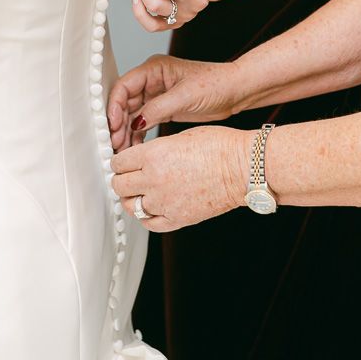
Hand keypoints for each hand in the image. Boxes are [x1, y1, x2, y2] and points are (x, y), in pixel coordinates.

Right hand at [106, 53, 242, 151]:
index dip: (114, 105)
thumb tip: (136, 123)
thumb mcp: (185, 96)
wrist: (236, 92)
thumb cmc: (215, 83)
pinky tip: (135, 147)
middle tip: (115, 142)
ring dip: (126, 131)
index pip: (125, 85)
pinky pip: (144, 122)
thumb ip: (158, 108)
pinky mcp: (164, 109)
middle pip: (125, 102)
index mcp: (154, 69)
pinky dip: (138, 134)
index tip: (112, 124)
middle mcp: (152, 80)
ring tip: (122, 149)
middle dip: (118, 122)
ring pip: (133, 114)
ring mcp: (157, 95)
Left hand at [111, 126, 250, 230]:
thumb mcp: (179, 137)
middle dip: (123, 179)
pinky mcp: (177, 219)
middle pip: (119, 184)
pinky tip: (152, 206)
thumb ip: (154, 150)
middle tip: (130, 175)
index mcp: (153, 155)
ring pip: (130, 206)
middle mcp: (154, 180)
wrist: (243, 168)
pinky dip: (146, 215)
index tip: (124, 162)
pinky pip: (148, 222)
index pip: (118, 162)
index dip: (120, 161)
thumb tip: (139, 158)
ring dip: (133, 197)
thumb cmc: (219, 147)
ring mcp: (164, 202)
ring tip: (142, 190)